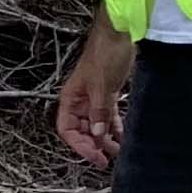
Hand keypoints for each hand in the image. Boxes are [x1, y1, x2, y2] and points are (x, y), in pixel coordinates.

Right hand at [55, 19, 134, 169]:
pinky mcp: (108, 93)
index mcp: (70, 99)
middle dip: (94, 145)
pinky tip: (124, 135)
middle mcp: (79, 101)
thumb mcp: (102, 85)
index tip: (95, 156)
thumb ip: (99, 111)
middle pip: (82, 130)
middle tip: (109, 159)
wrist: (119, 33)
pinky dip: (115, 126)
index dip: (80, 145)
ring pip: (96, 124)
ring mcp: (93, 98)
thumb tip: (98, 135)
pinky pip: (109, 115)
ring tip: (119, 151)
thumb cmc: (105, 54)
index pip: (68, 130)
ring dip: (106, 138)